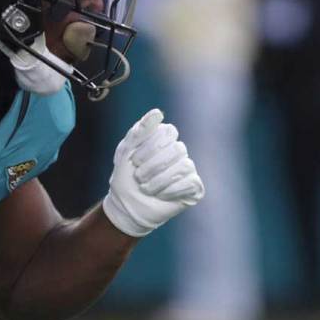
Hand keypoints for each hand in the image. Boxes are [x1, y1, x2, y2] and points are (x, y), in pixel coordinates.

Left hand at [102, 109, 204, 237]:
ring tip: (146, 188)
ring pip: (184, 166)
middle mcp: (178, 151)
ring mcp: (187, 169)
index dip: (150, 147)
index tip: (134, 160)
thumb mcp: (127, 150)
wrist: (126, 206)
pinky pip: (190, 182)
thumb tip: (157, 113)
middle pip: (177, 149)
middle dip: (153, 166)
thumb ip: (141, 130)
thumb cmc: (125, 177)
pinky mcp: (194, 187)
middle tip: (139, 177)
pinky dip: (170, 190)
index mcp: (163, 139)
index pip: (169, 132)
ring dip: (159, 180)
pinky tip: (160, 195)